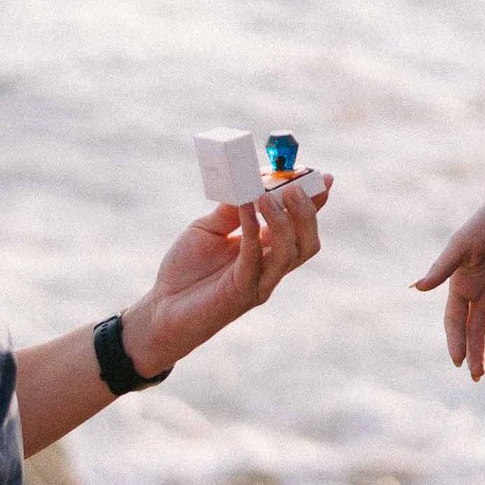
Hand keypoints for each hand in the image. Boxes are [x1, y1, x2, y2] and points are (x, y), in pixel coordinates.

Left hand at [123, 177, 331, 378]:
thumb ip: (230, 209)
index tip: (322, 177)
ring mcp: (259, 283)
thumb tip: (247, 181)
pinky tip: (246, 207)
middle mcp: (269, 269)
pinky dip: (253, 229)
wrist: (162, 307)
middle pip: (307, 242)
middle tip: (297, 185)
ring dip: (285, 221)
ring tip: (269, 194)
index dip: (314, 203)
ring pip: (291, 254)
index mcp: (266, 251)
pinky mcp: (240, 292)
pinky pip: (254, 258)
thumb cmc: (186, 270)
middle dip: (308, 212)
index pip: (299, 226)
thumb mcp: (208, 228)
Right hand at [414, 182, 484, 380]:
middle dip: (476, 354)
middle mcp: (482, 294)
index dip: (455, 342)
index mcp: (462, 285)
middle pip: (476, 331)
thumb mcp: (463, 244)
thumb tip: (417, 288)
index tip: (458, 361)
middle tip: (478, 376)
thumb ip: (443, 268)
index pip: (455, 321)